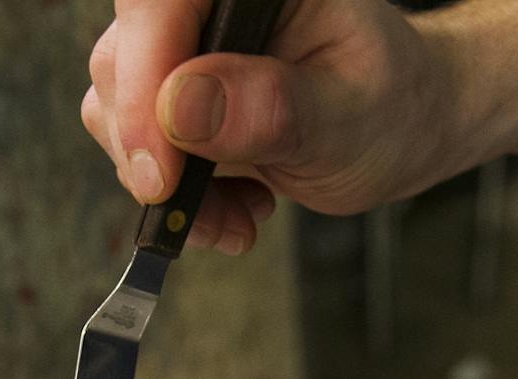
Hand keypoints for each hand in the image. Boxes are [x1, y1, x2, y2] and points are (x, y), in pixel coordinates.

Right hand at [81, 0, 457, 254]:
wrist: (400, 125)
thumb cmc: (392, 104)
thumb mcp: (348, 115)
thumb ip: (270, 108)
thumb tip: (181, 106)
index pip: (159, 8)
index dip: (144, 86)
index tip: (161, 175)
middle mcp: (207, 5)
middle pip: (124, 62)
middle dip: (156, 155)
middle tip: (211, 217)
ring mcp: (183, 47)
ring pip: (118, 109)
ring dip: (167, 186)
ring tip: (239, 218)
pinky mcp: (171, 93)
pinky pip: (136, 146)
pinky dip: (176, 196)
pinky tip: (233, 209)